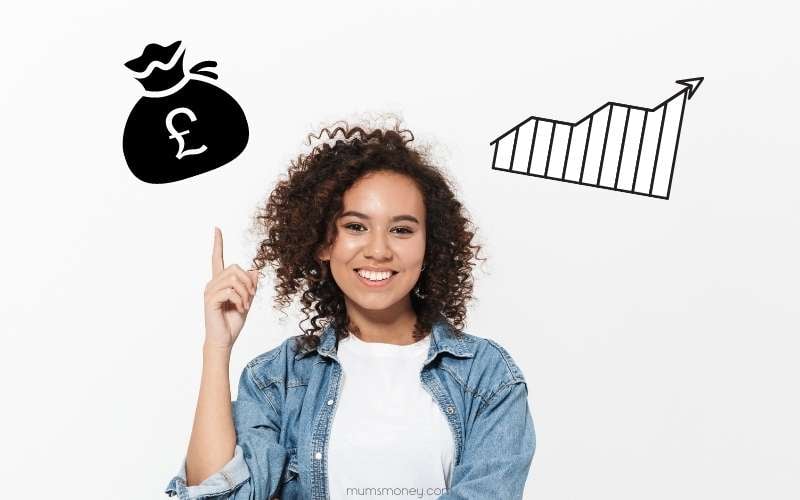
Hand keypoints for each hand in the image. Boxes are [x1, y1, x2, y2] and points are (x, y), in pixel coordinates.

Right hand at [202, 227, 259, 349]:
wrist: (224, 340)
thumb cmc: (233, 322)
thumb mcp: (247, 301)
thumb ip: (250, 286)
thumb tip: (255, 270)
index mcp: (219, 282)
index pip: (217, 259)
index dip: (218, 244)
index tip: (217, 229)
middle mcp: (212, 284)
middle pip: (235, 268)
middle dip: (248, 282)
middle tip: (251, 297)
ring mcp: (210, 291)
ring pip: (234, 278)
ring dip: (246, 292)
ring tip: (245, 305)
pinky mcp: (210, 300)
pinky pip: (230, 291)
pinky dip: (240, 300)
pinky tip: (240, 309)